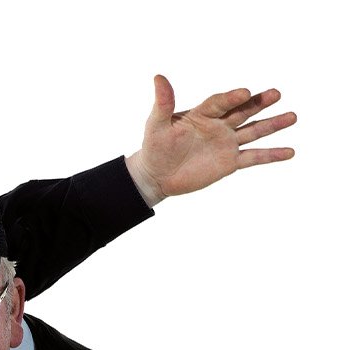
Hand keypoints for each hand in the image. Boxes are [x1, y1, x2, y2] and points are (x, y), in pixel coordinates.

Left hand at [125, 74, 295, 205]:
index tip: (245, 92)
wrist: (157, 175)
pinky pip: (254, 157)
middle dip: (259, 103)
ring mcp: (226, 143)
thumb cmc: (154, 147)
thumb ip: (163, 103)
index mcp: (202, 114)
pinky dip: (271, 155)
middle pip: (243, 111)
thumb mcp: (157, 125)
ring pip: (254, 131)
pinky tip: (289, 151)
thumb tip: (158, 77)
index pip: (220, 102)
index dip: (231, 98)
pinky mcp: (230, 162)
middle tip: (276, 94)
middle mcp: (219, 125)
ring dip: (273, 125)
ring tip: (292, 117)